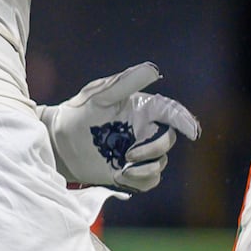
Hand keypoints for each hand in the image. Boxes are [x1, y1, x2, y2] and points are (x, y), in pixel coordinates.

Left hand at [38, 62, 200, 191]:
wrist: (59, 141)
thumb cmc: (79, 111)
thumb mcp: (101, 95)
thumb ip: (127, 82)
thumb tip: (154, 70)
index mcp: (142, 109)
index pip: (171, 113)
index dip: (185, 121)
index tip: (191, 132)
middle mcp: (144, 130)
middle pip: (167, 141)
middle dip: (155, 149)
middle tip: (130, 154)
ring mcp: (138, 152)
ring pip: (160, 163)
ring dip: (147, 168)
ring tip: (123, 168)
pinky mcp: (130, 172)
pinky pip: (149, 180)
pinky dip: (141, 180)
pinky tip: (122, 176)